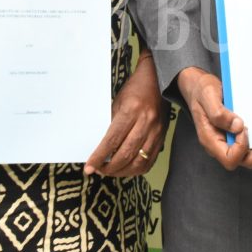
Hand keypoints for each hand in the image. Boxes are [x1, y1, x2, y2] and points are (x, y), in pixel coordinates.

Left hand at [84, 53, 168, 176]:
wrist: (158, 79)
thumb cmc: (134, 89)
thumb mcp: (118, 102)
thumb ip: (112, 125)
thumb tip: (103, 148)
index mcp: (131, 111)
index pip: (112, 140)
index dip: (100, 157)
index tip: (89, 167)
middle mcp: (146, 122)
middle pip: (126, 154)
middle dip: (109, 167)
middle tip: (98, 170)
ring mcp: (156, 131)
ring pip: (139, 161)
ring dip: (122, 171)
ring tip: (111, 171)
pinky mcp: (162, 136)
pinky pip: (150, 160)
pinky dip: (137, 169)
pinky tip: (127, 169)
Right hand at [177, 67, 251, 170]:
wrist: (198, 86)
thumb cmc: (201, 91)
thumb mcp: (207, 96)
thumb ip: (218, 112)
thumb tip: (238, 126)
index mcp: (211, 140)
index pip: (230, 158)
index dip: (241, 147)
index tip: (245, 127)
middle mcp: (222, 145)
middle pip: (246, 161)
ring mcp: (231, 141)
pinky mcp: (238, 135)